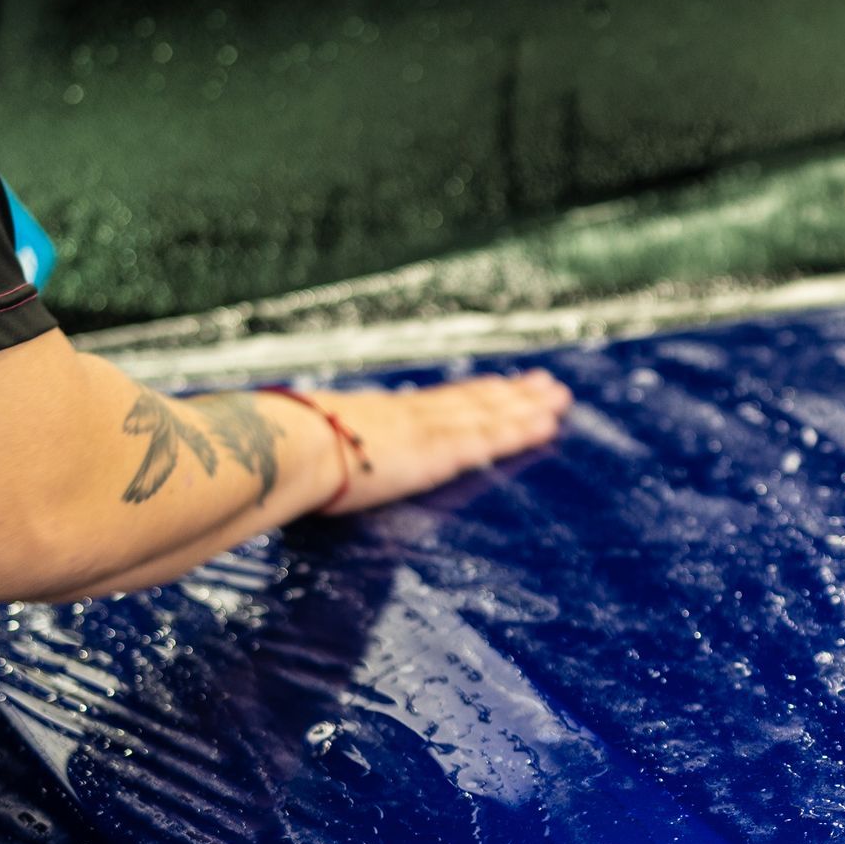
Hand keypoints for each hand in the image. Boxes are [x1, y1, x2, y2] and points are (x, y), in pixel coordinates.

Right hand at [306, 369, 571, 515]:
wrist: (289, 448)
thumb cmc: (285, 451)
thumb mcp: (305, 444)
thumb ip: (318, 449)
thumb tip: (302, 459)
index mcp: (379, 414)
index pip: (436, 403)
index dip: (472, 395)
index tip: (499, 386)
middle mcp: (410, 414)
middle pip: (472, 401)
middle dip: (511, 394)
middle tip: (547, 384)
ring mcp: (427, 429)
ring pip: (489, 414)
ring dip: (526, 406)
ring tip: (559, 398)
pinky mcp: (438, 451)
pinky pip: (490, 438)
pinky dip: (520, 430)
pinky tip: (547, 424)